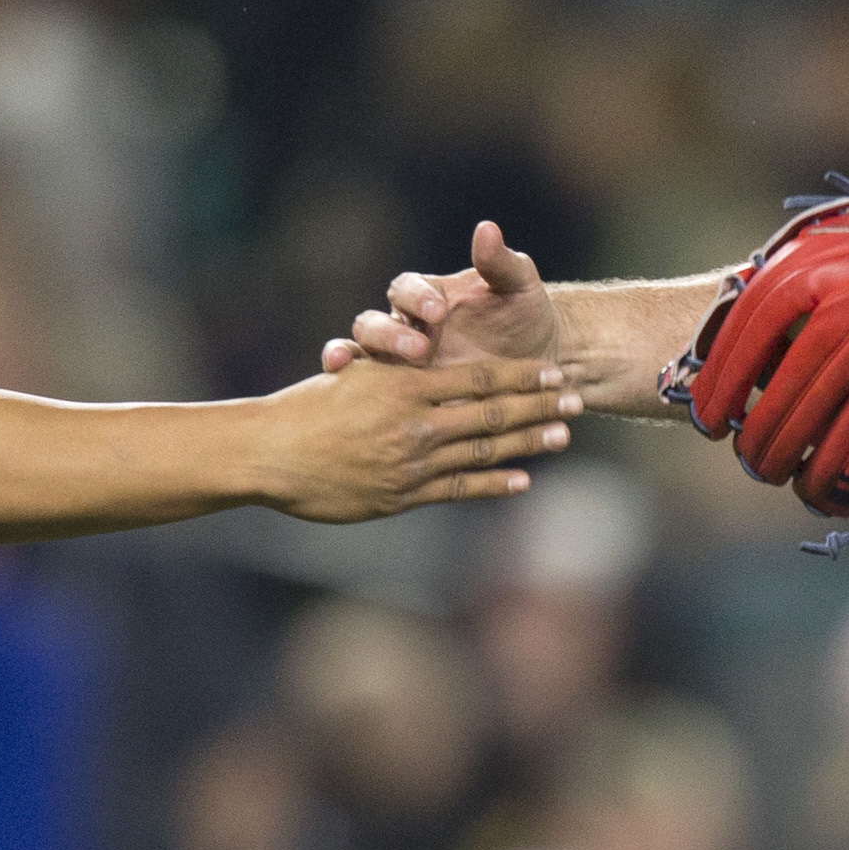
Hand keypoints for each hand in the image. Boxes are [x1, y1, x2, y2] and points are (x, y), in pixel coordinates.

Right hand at [252, 348, 567, 522]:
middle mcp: (415, 420)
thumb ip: (397, 371)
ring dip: (528, 442)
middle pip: (492, 411)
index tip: (552, 371)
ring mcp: (412, 461)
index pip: (478, 376)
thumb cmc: (307, 410)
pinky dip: (493, 483)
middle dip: (540, 406)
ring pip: (483, 449)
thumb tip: (428, 354)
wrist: (270, 454)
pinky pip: (459, 488)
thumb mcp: (356, 375)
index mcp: (405, 382)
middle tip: (578, 399)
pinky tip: (522, 479)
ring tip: (564, 435)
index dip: (521, 375)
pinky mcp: (403, 495)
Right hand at [354, 224, 676, 418]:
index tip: (437, 310)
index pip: (404, 290)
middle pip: (373, 328)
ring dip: (366, 371)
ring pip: (368, 367)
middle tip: (416, 351)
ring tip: (359, 374)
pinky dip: (375, 411)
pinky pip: (383, 406)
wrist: (538, 359)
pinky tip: (379, 417)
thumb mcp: (517, 287)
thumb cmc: (524, 315)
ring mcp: (400, 369)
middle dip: (389, 338)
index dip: (416, 299)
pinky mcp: (407, 402)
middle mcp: (405, 331)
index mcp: (425, 298)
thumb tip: (487, 230)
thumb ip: (500, 262)